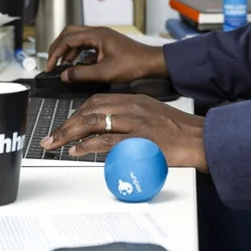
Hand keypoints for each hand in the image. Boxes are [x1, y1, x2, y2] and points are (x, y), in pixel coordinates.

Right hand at [44, 24, 167, 83]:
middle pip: (69, 34)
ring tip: (64, 66)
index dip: (55, 53)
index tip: (50, 66)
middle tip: (51, 62)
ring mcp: (102, 37)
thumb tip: (64, 75)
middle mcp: (98, 32)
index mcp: (96, 35)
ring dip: (68, 51)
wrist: (151, 63)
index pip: (67, 39)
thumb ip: (81, 74)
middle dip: (58, 47)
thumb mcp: (104, 73)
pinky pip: (86, 45)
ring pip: (77, 39)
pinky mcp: (105, 43)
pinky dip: (78, 54)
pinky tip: (78, 66)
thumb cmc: (133, 64)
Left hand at [45, 92, 207, 171]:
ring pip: (93, 122)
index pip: (95, 102)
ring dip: (68, 133)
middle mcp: (131, 107)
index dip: (75, 114)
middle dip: (65, 124)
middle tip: (49, 138)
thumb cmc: (178, 131)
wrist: (201, 139)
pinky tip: (76, 150)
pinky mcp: (139, 139)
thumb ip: (128, 119)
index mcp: (133, 100)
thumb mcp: (150, 115)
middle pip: (89, 110)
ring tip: (54, 144)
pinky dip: (87, 145)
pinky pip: (106, 140)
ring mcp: (135, 122)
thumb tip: (105, 131)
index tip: (63, 126)